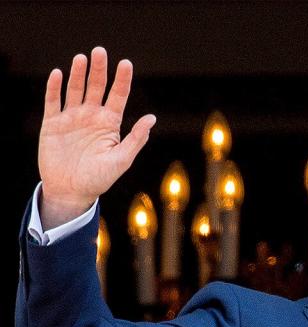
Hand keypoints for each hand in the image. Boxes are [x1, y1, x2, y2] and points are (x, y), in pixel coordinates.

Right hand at [38, 46, 155, 225]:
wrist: (71, 191)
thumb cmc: (99, 178)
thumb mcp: (121, 160)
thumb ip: (135, 139)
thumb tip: (152, 118)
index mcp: (110, 123)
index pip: (118, 96)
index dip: (122, 80)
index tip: (126, 63)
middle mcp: (92, 116)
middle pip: (97, 87)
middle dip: (99, 69)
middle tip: (100, 51)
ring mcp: (72, 118)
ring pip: (75, 89)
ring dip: (78, 74)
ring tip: (82, 58)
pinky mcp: (52, 123)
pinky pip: (52, 101)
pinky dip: (54, 87)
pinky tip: (57, 73)